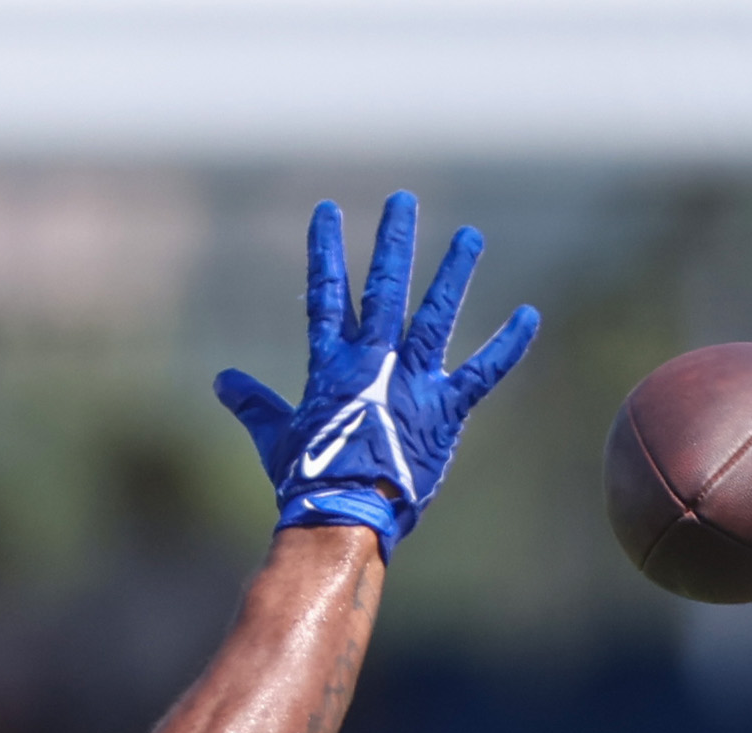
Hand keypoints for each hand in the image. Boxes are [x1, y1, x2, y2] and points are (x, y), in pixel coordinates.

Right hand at [215, 192, 537, 553]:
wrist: (345, 512)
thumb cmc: (309, 479)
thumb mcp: (275, 436)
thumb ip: (253, 403)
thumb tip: (222, 381)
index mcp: (331, 363)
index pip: (326, 293)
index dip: (326, 250)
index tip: (328, 211)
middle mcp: (374, 361)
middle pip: (385, 288)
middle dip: (395, 241)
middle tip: (405, 201)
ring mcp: (412, 381)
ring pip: (435, 315)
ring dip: (454, 273)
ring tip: (472, 237)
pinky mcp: (445, 410)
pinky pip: (483, 371)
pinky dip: (507, 344)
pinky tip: (529, 314)